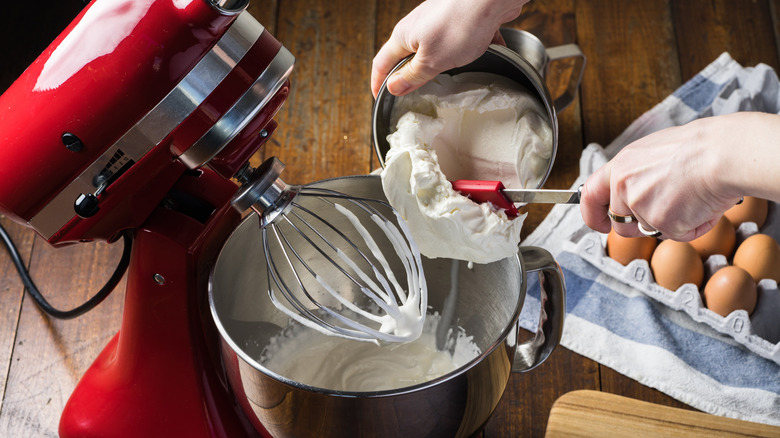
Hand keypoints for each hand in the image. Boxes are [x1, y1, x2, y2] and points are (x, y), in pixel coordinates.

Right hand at [371, 0, 527, 97]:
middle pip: (407, 56)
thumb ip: (413, 75)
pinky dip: (470, 51)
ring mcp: (439, 21)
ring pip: (434, 49)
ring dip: (440, 64)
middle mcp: (418, 26)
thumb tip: (394, 87)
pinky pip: (461, 41)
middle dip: (410, 75)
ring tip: (449, 79)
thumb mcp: (432, 60)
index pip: (381, 63)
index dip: (378, 83)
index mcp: (404, 36)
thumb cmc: (460, 23)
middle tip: (413, 94)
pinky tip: (485, 56)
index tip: (380, 98)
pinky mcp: (460, 19)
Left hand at [579, 115, 754, 240]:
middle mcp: (624, 186)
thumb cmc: (700, 148)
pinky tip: (702, 205)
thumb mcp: (654, 152)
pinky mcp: (661, 222)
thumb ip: (636, 174)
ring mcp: (641, 206)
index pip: (590, 196)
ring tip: (691, 198)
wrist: (725, 153)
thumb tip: (633, 191)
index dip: (592, 215)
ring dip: (670, 223)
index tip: (600, 224)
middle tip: (668, 209)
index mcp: (621, 166)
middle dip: (641, 226)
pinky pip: (677, 234)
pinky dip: (693, 226)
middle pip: (621, 224)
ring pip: (651, 231)